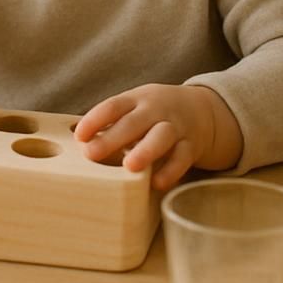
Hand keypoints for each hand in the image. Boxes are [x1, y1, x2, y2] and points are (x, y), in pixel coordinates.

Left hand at [74, 83, 241, 189]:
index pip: (113, 106)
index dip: (95, 119)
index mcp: (137, 99)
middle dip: (113, 138)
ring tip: (129, 166)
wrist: (203, 110)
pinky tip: (157, 183)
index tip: (79, 135)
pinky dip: (171, 170)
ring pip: (161, 136)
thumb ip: (113, 124)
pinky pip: (182, 158)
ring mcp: (176, 126)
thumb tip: (81, 143)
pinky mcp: (192, 145)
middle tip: (92, 154)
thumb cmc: (156, 113)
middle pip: (135, 122)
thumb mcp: (136, 108)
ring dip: (145, 150)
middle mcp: (157, 110)